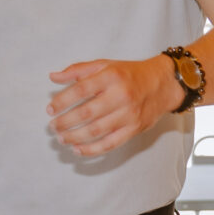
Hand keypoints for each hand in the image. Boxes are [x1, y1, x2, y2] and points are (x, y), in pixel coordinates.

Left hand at [46, 56, 181, 156]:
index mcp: (111, 76)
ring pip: (96, 131)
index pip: (80, 90)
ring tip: (61, 138)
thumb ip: (78, 70)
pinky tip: (77, 149)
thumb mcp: (105, 65)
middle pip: (86, 113)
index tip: (50, 109)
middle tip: (53, 126)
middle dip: (65, 122)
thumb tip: (53, 77)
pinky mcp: (134, 129)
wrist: (163, 84)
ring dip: (74, 137)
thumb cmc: (129, 74)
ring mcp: (128, 114)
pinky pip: (110, 143)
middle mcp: (120, 95)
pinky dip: (92, 149)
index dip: (62, 101)